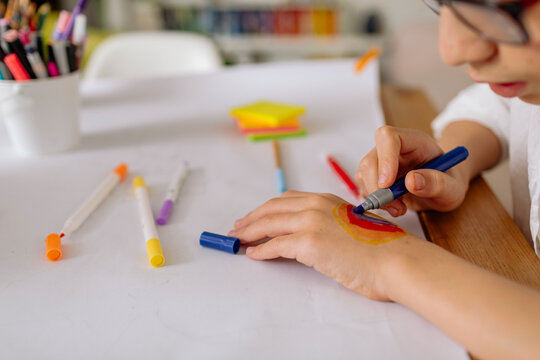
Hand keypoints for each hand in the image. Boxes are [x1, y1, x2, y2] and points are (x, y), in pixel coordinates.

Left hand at [230, 190, 420, 301]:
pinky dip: (261, 251)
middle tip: (238, 228)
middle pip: (272, 209)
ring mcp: (311, 222)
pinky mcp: (308, 243)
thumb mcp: (350, 228)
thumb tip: (309, 239)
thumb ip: (329, 226)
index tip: (256, 216)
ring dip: (249, 233)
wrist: (396, 260)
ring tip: (238, 241)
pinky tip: (254, 255)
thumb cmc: (381, 250)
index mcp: (327, 200)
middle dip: (251, 219)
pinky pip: (275, 246)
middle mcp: (316, 206)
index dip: (267, 208)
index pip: (287, 200)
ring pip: (268, 224)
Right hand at [356, 126, 468, 215]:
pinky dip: (374, 200)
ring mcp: (380, 161)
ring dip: (376, 197)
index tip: (387, 183)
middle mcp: (394, 148)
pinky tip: (392, 206)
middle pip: (370, 159)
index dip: (385, 159)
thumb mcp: (453, 188)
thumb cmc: (448, 183)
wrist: (441, 189)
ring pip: (363, 174)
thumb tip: (412, 181)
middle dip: (377, 187)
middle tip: (396, 206)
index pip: (389, 137)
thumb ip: (438, 183)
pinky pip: (363, 186)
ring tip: (399, 208)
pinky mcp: (373, 175)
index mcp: (414, 141)